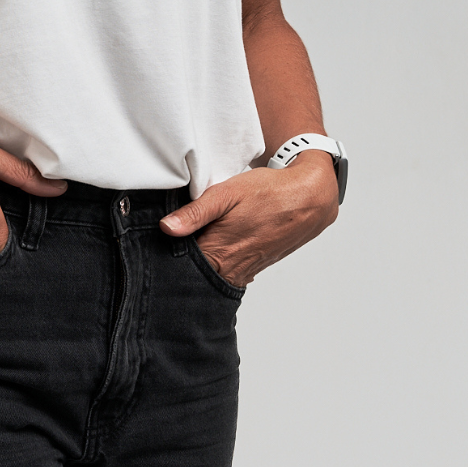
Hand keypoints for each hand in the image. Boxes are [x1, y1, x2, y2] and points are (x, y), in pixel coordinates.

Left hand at [159, 153, 338, 286]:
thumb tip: (166, 228)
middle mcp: (233, 269)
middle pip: (196, 274)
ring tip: (194, 240)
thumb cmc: (268, 192)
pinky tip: (217, 244)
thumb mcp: (227, 193)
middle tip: (173, 241)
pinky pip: (230, 271)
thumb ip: (196, 213)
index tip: (157, 243)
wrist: (310, 198)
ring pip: (214, 274)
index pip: (183, 265)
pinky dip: (220, 262)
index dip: (168, 254)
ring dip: (203, 261)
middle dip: (184, 261)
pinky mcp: (256, 268)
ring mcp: (246, 271)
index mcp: (220, 252)